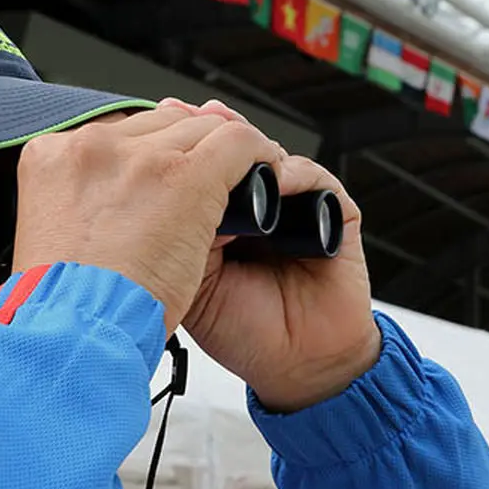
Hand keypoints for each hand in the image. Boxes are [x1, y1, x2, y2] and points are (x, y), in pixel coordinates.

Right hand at [12, 105, 282, 335]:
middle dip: (192, 149)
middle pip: (163, 124)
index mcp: (50, 158)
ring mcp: (141, 159)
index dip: (153, 154)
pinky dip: (260, 156)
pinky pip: (239, 143)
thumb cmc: (62, 310)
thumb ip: (81, 213)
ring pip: (203, 128)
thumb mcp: (53, 246)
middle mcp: (93, 146)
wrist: (74, 339)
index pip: (119, 135)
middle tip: (214, 183)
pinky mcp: (188, 178)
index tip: (170, 176)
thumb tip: (114, 207)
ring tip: (247, 184)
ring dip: (227, 154)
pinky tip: (270, 178)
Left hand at [166, 100, 379, 412]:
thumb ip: (174, 233)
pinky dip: (294, 175)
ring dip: (249, 150)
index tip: (160, 125)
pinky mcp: (334, 216)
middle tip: (193, 124)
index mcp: (214, 216)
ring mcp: (293, 207)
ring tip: (229, 157)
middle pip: (231, 146)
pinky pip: (316, 179)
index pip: (196, 162)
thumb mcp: (188, 280)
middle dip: (212, 133)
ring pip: (270, 155)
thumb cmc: (241, 330)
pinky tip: (274, 184)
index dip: (180, 142)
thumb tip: (154, 185)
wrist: (295, 364)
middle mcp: (254, 206)